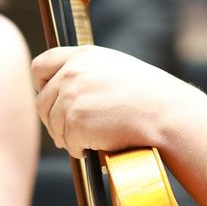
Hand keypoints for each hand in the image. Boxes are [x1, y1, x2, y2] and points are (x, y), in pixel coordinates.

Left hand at [31, 46, 206, 157]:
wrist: (165, 114)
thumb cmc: (147, 95)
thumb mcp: (114, 69)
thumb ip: (86, 72)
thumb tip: (61, 92)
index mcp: (82, 55)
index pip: (40, 65)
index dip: (42, 85)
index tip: (50, 98)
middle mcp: (72, 72)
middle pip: (42, 102)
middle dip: (54, 119)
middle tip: (71, 130)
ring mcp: (72, 97)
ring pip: (53, 126)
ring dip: (68, 137)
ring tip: (92, 138)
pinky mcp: (75, 121)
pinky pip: (68, 143)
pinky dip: (80, 149)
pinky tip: (100, 144)